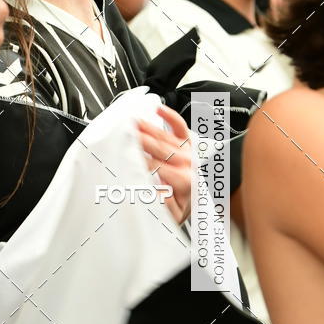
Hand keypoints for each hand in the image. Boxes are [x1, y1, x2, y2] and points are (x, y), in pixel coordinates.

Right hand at [137, 104, 191, 222]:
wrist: (196, 202)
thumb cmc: (181, 206)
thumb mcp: (172, 214)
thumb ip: (163, 205)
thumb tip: (151, 194)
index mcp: (184, 180)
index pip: (158, 167)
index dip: (141, 162)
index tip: (127, 159)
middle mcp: (187, 163)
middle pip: (160, 148)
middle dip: (142, 141)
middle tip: (126, 135)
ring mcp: (188, 151)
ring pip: (165, 136)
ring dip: (148, 128)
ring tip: (133, 122)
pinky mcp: (187, 144)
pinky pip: (179, 127)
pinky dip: (170, 116)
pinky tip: (159, 109)